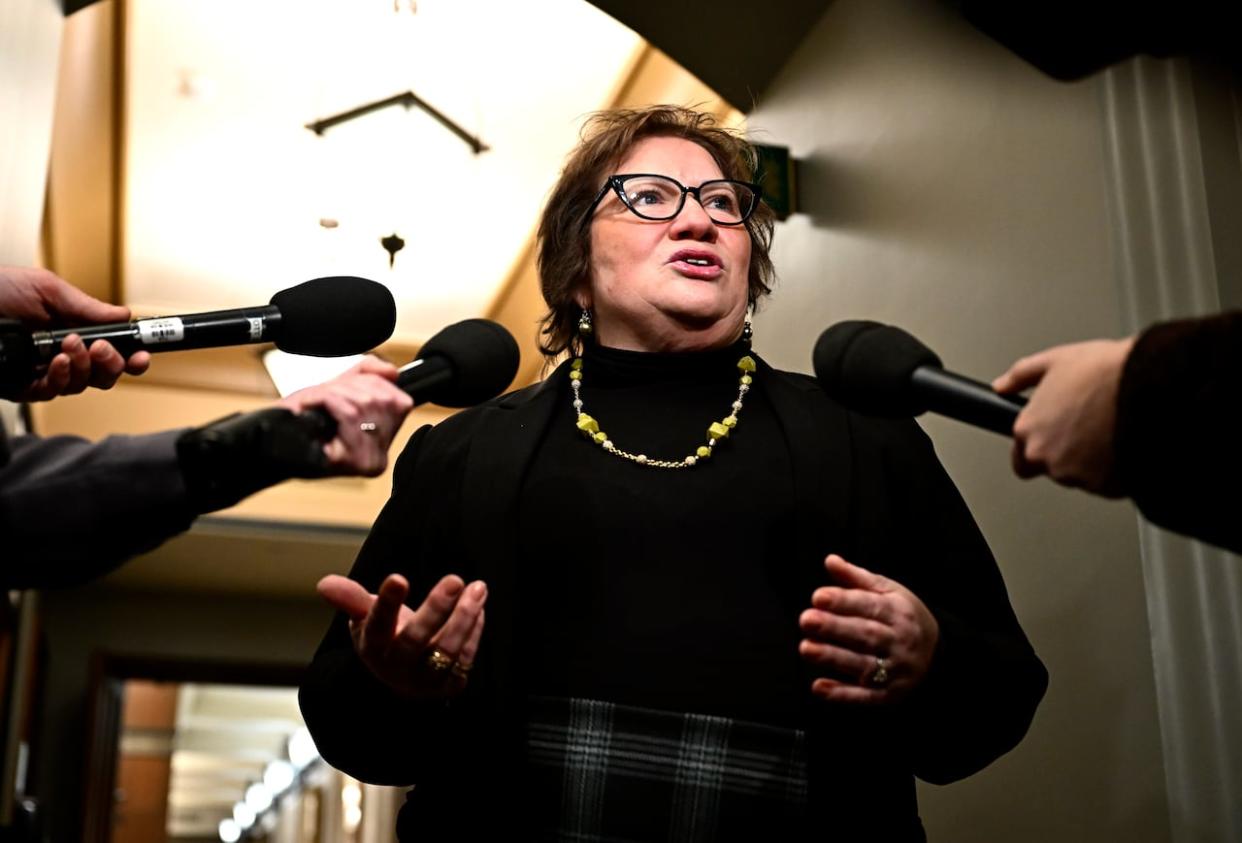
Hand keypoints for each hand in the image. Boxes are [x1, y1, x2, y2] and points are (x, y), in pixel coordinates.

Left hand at [1, 266, 149, 399]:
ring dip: (83, 368)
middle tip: (102, 349)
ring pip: (81, 386)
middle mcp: (61, 355)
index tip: (142, 355)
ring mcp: (43, 373)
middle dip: (111, 364)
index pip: (110, 351)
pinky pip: (52, 393)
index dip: (130, 357)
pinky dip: (60, 379)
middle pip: (104, 376)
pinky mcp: (22, 387)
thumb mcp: (46, 289)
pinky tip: (57, 362)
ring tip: (71, 347)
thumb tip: (122, 315)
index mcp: (72, 331)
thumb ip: (86, 306)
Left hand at [278, 356, 413, 476]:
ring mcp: (368, 460)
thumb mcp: (341, 390)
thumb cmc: (302, 419)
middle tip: (324, 394)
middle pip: (380, 400)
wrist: (271, 440)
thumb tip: (392, 372)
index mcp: (384, 441)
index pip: (400, 401)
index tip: (343, 385)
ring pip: (363, 404)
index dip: (371, 383)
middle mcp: (381, 455)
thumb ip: (369, 374)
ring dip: (334, 393)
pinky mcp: (351, 461)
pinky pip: (348, 413)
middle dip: (348, 387)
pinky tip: (310, 405)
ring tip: (316, 400)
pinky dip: (325, 399)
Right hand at [317, 572, 486, 698]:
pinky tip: (479, 605)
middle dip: (436, 608)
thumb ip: (351, 599)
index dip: (387, 603)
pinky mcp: (449, 685)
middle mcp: (397, 666)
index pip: (377, 624)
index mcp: (373, 645)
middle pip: (416, 639)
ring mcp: (424, 679)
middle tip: (453, 579)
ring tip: (477, 587)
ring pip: (446, 651)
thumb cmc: (385, 638)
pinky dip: (475, 631)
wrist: (404, 679)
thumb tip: (323, 584)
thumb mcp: (365, 618)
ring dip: (465, 617)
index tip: (398, 578)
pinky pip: (466, 659)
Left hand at [798, 555, 938, 703]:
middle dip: (835, 628)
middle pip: (866, 635)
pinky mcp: (888, 695)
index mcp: (899, 612)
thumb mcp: (889, 592)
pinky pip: (865, 697)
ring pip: (863, 665)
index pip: (870, 606)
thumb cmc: (904, 617)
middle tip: (805, 620)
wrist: (940, 654)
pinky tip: (818, 687)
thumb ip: (857, 578)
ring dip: (833, 658)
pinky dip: (842, 694)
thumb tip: (830, 560)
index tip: (818, 597)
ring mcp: (895, 670)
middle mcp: (899, 641)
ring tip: (805, 648)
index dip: (844, 601)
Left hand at [992, 337, 1134, 494]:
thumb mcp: (1056, 360)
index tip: (1054, 437)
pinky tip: (1124, 444)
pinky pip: (1107, 485)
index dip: (1039, 446)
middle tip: (1088, 431)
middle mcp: (1046, 456)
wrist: (1153, 388)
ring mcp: (1075, 474)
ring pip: (1079, 477)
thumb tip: (1002, 385)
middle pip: (1050, 468)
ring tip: (1109, 432)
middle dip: (1066, 455)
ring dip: (1090, 462)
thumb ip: (1021, 375)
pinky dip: (1114, 470)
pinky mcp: (1106, 487)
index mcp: (1029, 430)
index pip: (1021, 457)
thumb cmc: (1107, 373)